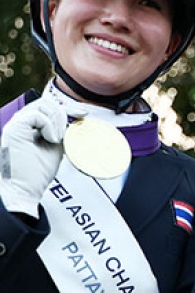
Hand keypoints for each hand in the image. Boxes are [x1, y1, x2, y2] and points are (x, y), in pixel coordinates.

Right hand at [0, 94, 83, 217]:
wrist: (24, 189)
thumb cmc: (37, 173)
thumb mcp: (56, 148)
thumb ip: (62, 134)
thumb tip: (75, 123)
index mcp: (30, 126)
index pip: (48, 107)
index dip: (68, 108)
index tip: (83, 114)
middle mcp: (21, 123)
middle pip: (46, 103)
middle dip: (64, 113)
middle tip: (68, 132)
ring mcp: (16, 125)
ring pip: (43, 106)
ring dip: (57, 121)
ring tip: (57, 139)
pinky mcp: (14, 129)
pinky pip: (37, 115)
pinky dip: (49, 126)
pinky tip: (51, 140)